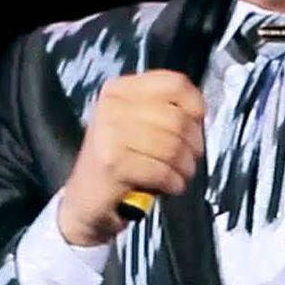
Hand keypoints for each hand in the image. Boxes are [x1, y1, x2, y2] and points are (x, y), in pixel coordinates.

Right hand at [57, 70, 205, 245]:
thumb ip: (165, 110)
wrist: (84, 201)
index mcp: (119, 90)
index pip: (174, 83)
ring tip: (181, 174)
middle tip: (191, 158)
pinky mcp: (112, 163)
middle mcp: (111, 107)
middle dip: (194, 143)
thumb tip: (200, 111)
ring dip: (186, 166)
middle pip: (178, 118)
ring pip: (172, 146)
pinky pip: (162, 170)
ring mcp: (109, 134)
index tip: (198, 121)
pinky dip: (174, 182)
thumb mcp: (137, 125)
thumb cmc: (118, 161)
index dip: (195, 103)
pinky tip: (170, 186)